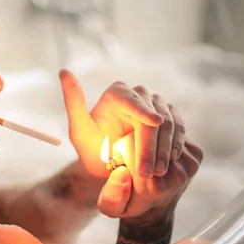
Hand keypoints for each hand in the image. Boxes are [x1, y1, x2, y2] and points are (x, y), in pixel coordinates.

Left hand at [59, 69, 185, 179]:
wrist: (112, 167)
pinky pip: (179, 129)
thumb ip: (73, 102)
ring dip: (165, 148)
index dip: (143, 110)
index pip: (133, 100)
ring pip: (169, 122)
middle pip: (152, 115)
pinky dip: (176, 145)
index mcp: (117, 93)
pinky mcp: (171, 119)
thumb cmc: (92, 149)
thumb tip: (63, 71)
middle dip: (150, 144)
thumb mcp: (79, 130)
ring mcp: (157, 106)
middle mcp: (139, 95)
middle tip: (147, 171)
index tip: (154, 122)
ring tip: (156, 172)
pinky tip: (170, 162)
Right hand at [96, 133, 202, 217]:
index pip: (132, 146)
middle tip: (133, 158)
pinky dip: (162, 140)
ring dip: (150, 140)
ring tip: (146, 157)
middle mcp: (175, 175)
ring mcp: (189, 164)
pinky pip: (174, 135)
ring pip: (162, 133)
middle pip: (149, 137)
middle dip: (136, 142)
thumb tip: (122, 172)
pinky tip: (158, 153)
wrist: (157, 209)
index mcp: (151, 185)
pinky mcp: (196, 156)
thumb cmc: (130, 202)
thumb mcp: (111, 206)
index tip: (121, 162)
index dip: (122, 148)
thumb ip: (111, 194)